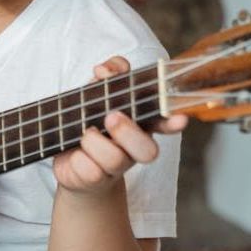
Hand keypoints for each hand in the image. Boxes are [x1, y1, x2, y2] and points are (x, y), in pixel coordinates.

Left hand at [52, 56, 186, 195]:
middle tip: (110, 117)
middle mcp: (133, 148)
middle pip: (148, 150)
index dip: (172, 122)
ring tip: (84, 133)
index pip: (163, 122)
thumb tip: (105, 70)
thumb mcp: (98, 91)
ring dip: (94, 141)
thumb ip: (108, 74)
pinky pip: (90, 171)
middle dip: (128, 132)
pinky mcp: (95, 180)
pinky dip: (78, 158)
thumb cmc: (90, 120)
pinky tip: (75, 153)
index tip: (179, 119)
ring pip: (115, 159)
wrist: (70, 160)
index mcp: (140, 123)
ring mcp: (116, 167)